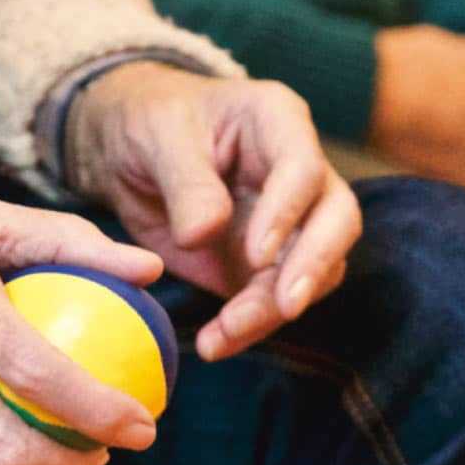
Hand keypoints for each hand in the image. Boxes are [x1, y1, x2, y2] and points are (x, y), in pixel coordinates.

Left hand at [65, 62, 359, 360]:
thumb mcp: (157, 137)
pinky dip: (249, 327)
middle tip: (285, 306)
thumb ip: (186, 183)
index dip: (288, 212)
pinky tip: (216, 343)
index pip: (304, 167)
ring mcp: (290, 221)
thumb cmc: (149, 122)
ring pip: (314, 270)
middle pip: (337, 220)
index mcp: (277, 121)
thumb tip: (204, 234)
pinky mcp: (266, 264)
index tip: (256, 253)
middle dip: (314, 266)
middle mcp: (299, 172)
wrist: (127, 150)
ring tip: (225, 334)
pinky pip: (274, 300)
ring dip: (275, 309)